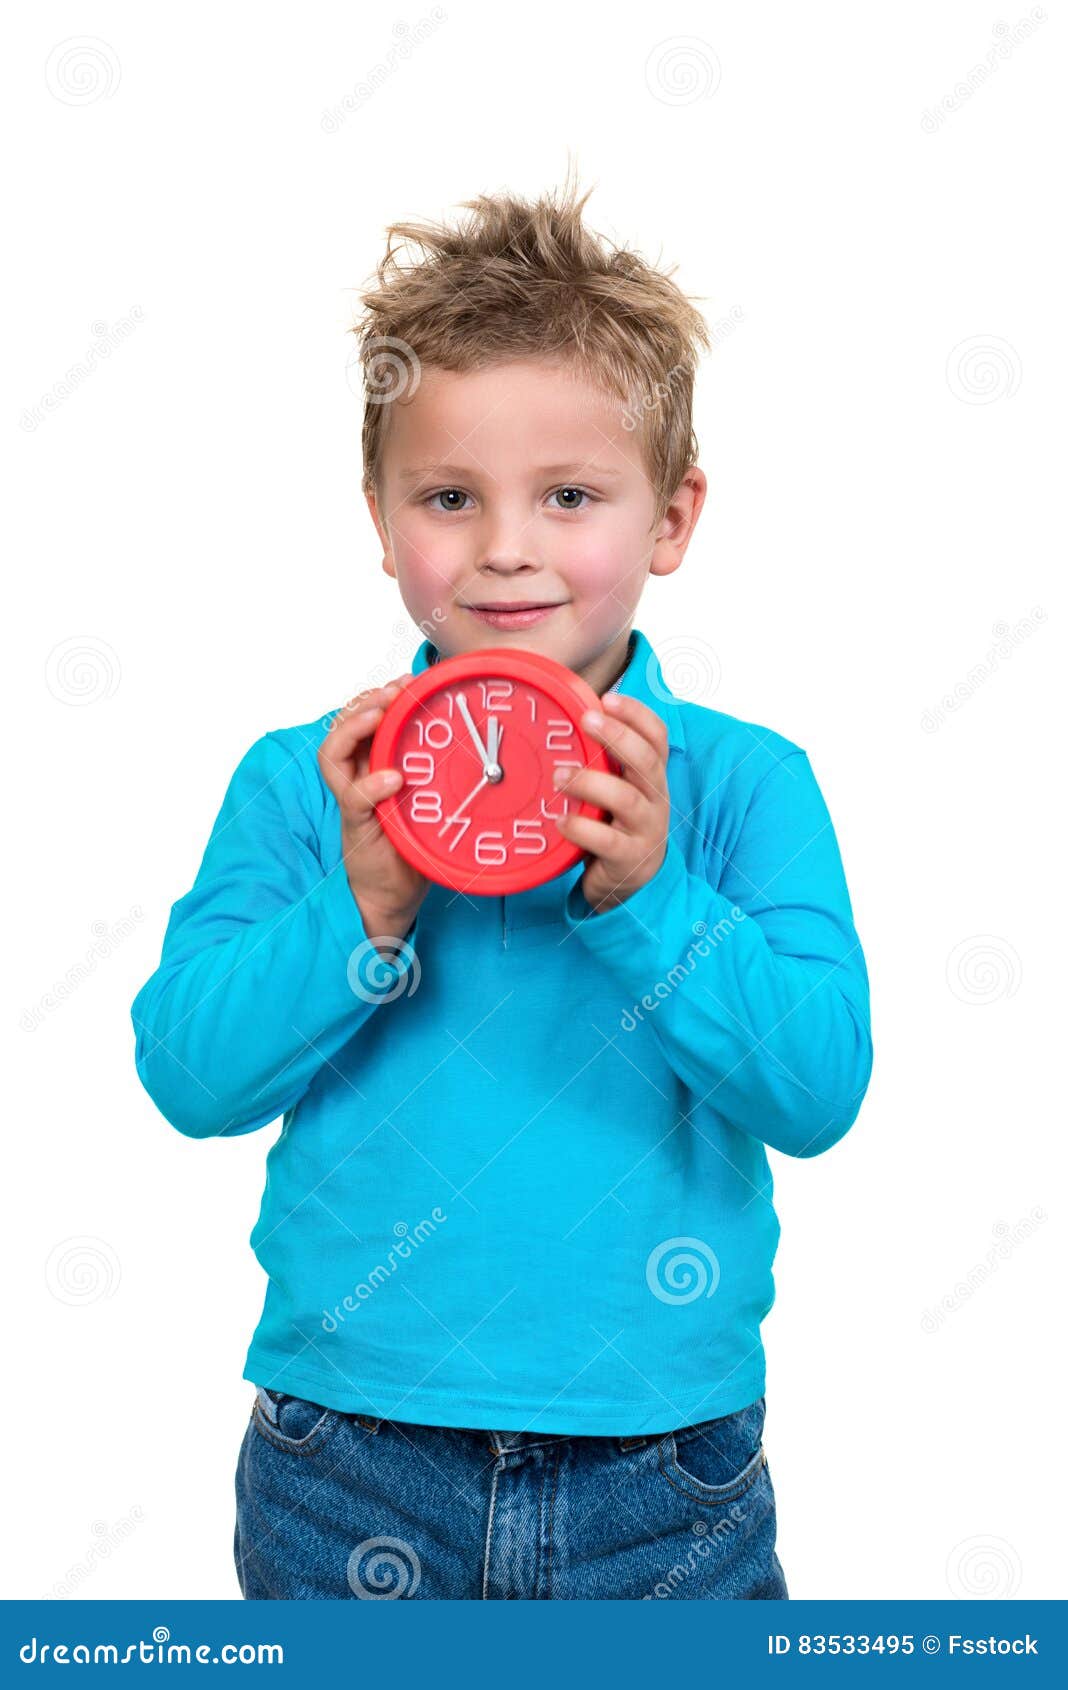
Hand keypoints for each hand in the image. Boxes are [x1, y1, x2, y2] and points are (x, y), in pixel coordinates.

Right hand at [318, 672, 428, 952]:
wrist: (395, 892)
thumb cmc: (414, 841)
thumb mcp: (428, 797)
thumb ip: (437, 770)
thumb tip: (482, 740)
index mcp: (372, 764)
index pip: (361, 717)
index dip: (378, 694)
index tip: (407, 680)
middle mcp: (356, 776)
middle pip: (341, 726)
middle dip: (365, 702)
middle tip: (394, 690)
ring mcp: (353, 800)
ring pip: (333, 754)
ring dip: (354, 728)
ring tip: (378, 715)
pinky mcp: (357, 825)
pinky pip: (355, 798)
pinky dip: (372, 784)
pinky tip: (393, 777)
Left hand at [551, 692, 670, 913]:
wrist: (631, 881)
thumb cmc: (615, 824)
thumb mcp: (616, 787)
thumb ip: (603, 761)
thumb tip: (568, 717)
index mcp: (651, 776)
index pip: (656, 737)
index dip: (637, 714)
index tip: (608, 698)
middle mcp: (655, 798)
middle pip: (646, 760)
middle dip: (617, 736)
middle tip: (586, 720)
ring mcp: (645, 829)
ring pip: (626, 798)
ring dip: (590, 782)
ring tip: (559, 776)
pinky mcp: (629, 858)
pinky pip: (607, 841)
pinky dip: (581, 828)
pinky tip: (561, 820)